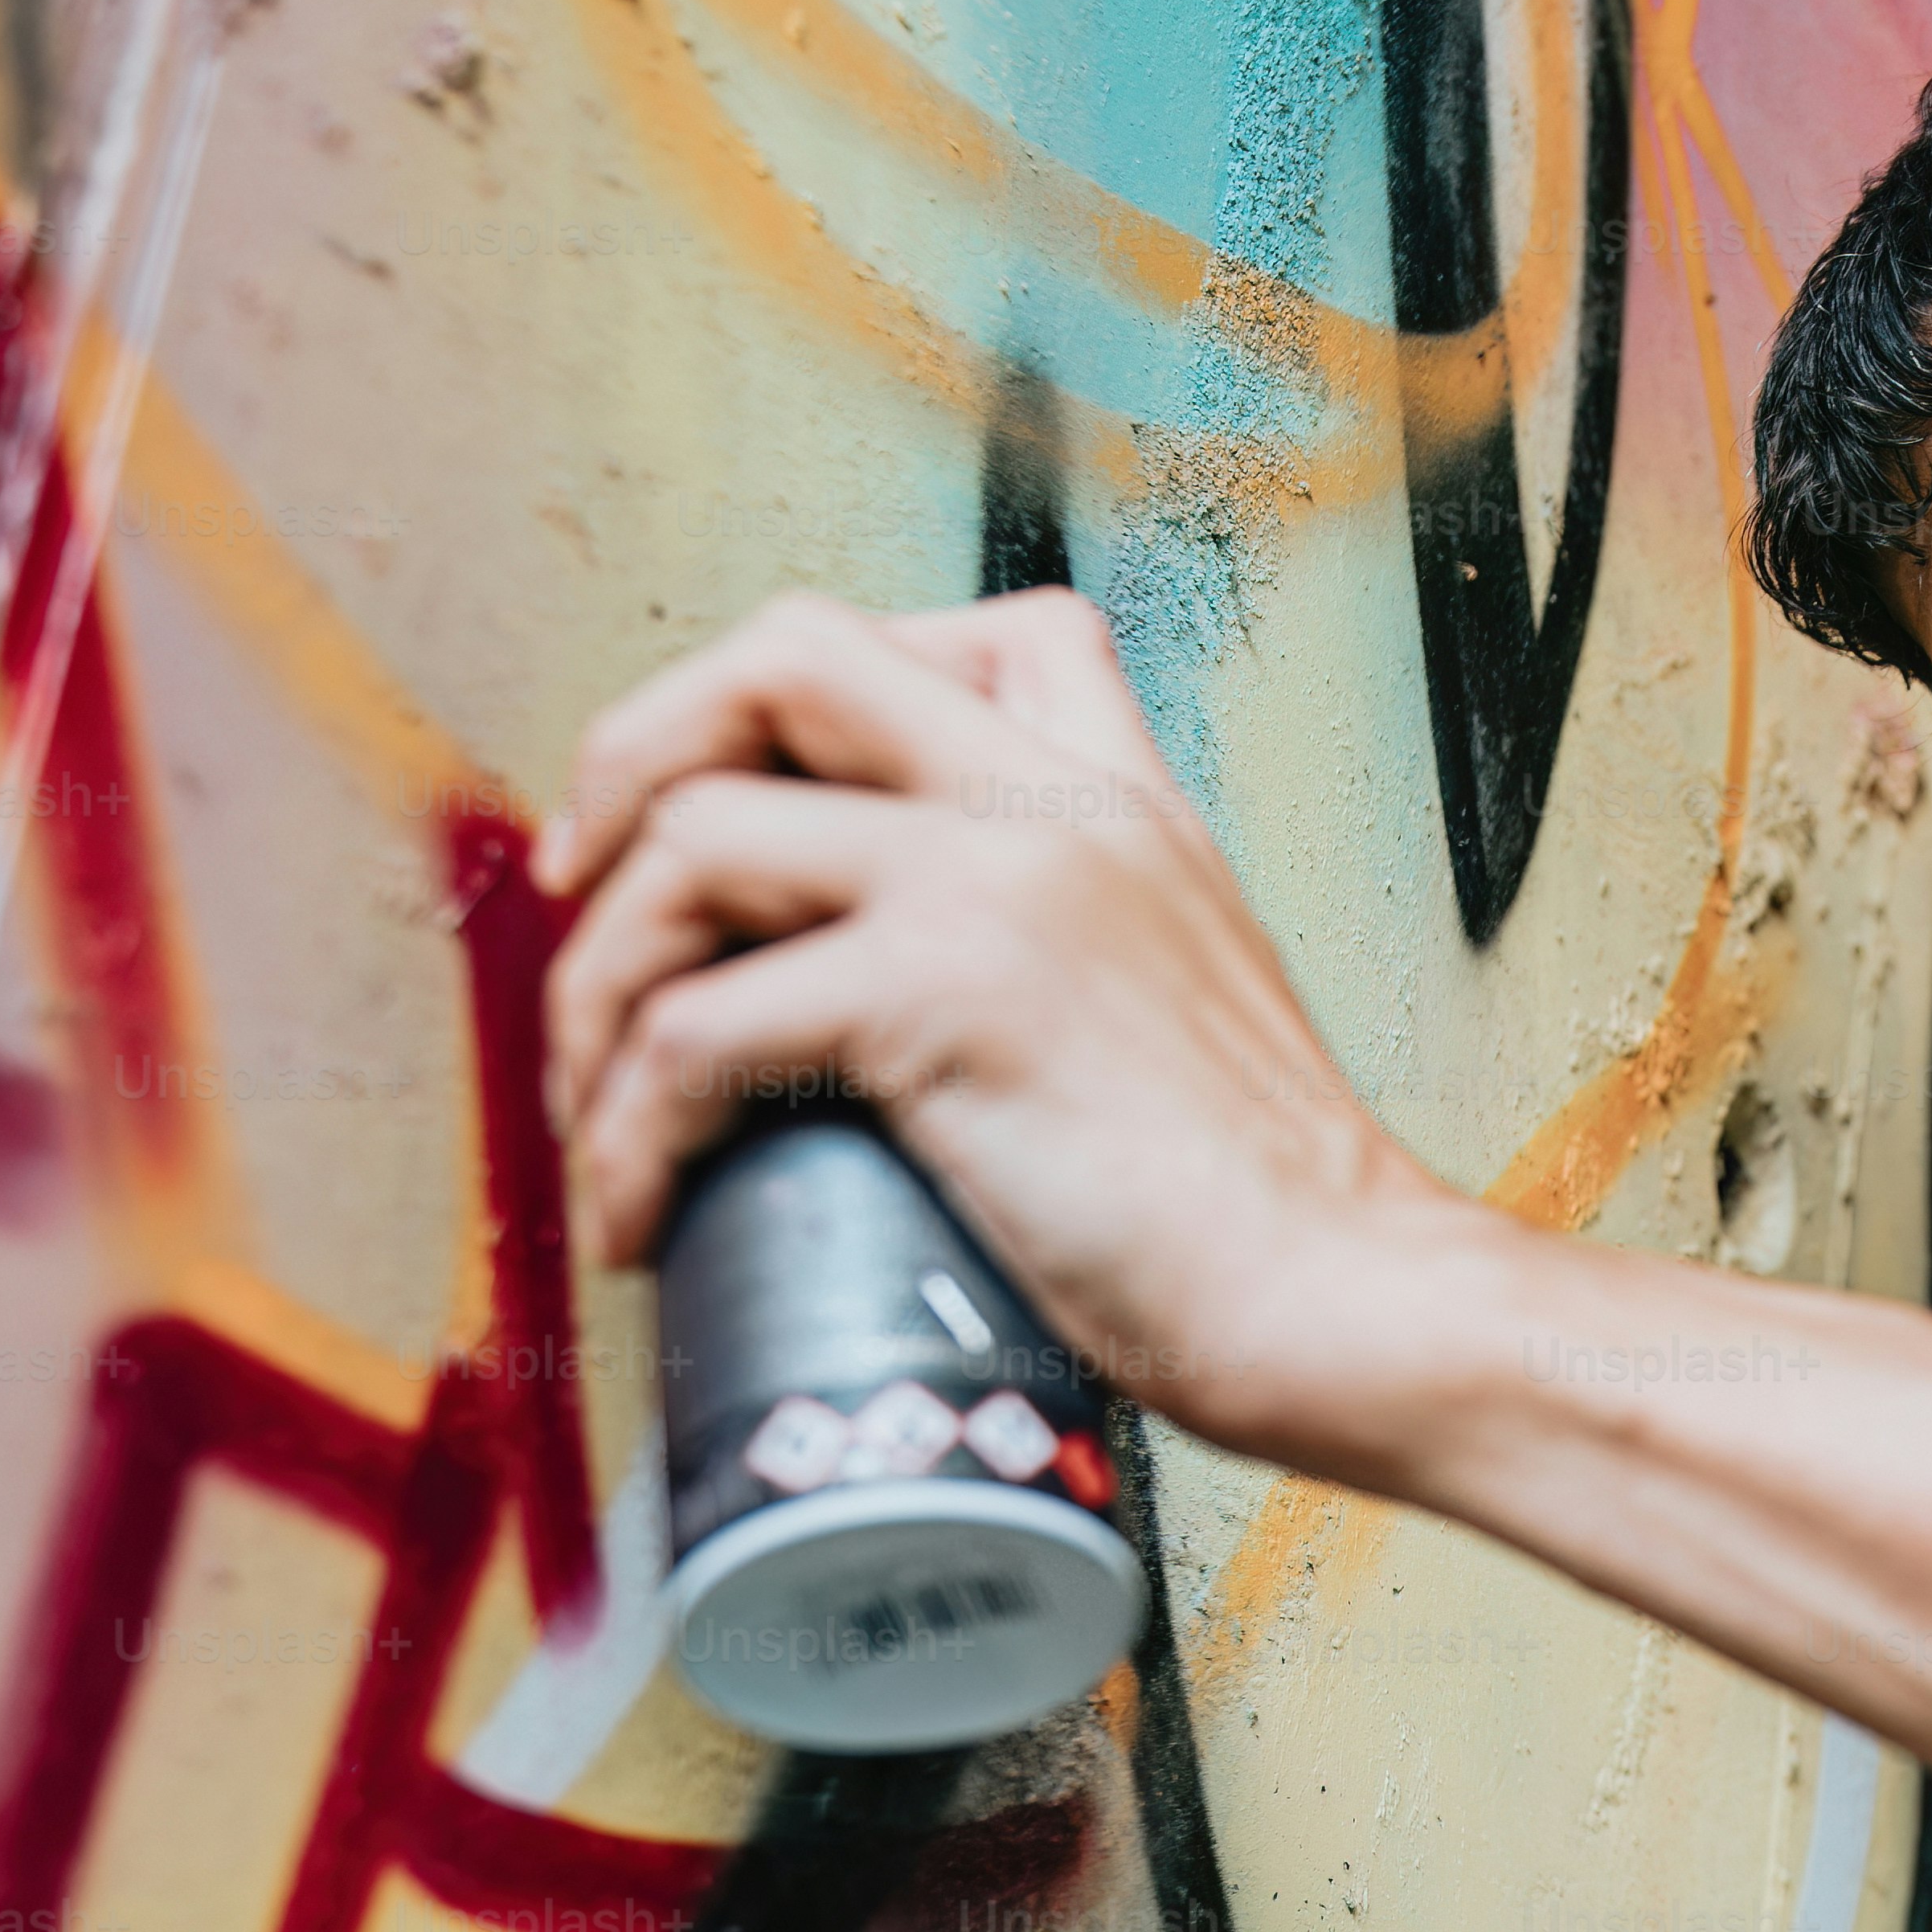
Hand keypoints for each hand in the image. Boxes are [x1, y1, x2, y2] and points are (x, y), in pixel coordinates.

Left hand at [537, 590, 1465, 1469]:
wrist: (1346, 1301)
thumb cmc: (1260, 1215)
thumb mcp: (1179, 1006)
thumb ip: (1067, 945)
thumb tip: (877, 999)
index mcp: (1122, 801)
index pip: (961, 630)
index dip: (802, 693)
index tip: (729, 809)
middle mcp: (1057, 806)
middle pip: (785, 650)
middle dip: (633, 752)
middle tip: (585, 892)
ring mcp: (1000, 884)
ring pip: (693, 838)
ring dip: (595, 983)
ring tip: (598, 1109)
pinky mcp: (946, 998)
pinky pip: (697, 1031)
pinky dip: (626, 1134)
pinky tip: (640, 1215)